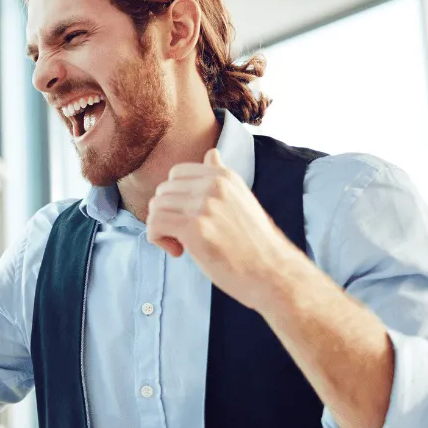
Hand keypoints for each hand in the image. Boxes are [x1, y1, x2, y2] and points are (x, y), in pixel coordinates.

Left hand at [146, 148, 301, 309]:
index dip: (174, 197)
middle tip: (183, 236)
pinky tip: (177, 251)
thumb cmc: (255, 243)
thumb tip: (211, 153)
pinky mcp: (194, 229)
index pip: (176, 174)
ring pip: (156, 207)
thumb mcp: (241, 200)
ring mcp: (204, 206)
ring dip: (161, 228)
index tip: (187, 218)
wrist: (273, 273)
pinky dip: (157, 239)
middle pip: (163, 191)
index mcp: (224, 177)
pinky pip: (155, 225)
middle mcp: (214, 186)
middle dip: (166, 214)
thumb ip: (220, 177)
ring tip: (181, 245)